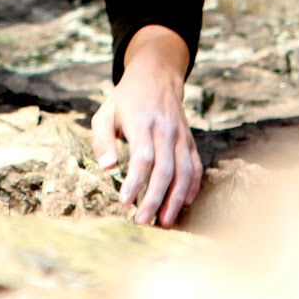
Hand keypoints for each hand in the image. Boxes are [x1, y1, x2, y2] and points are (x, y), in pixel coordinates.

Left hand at [91, 25, 201, 227]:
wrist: (156, 76)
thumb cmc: (125, 100)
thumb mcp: (105, 113)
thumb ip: (102, 140)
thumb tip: (106, 168)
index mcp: (142, 122)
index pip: (142, 157)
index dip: (135, 182)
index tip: (124, 202)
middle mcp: (166, 130)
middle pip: (165, 170)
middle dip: (155, 199)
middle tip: (142, 221)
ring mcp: (181, 135)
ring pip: (184, 171)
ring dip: (175, 199)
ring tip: (164, 222)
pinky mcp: (190, 140)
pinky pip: (195, 166)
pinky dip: (192, 186)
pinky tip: (185, 204)